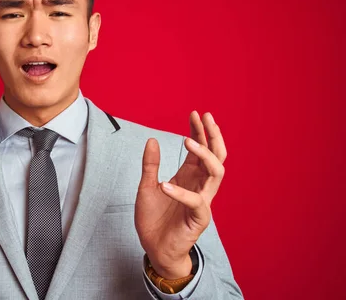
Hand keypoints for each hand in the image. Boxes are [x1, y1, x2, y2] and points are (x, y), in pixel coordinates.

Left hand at [134, 111, 226, 278]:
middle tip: (205, 117)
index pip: (200, 149)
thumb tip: (152, 139)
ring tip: (187, 140)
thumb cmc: (154, 219)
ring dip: (204, 155)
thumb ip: (150, 165)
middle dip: (213, 135)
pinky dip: (181, 192)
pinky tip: (165, 185)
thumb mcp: (146, 187)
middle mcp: (199, 186)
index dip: (200, 131)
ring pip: (216, 173)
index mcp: (189, 177)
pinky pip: (196, 202)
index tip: (195, 113)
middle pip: (217, 156)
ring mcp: (202, 201)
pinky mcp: (199, 219)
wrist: (154, 248)